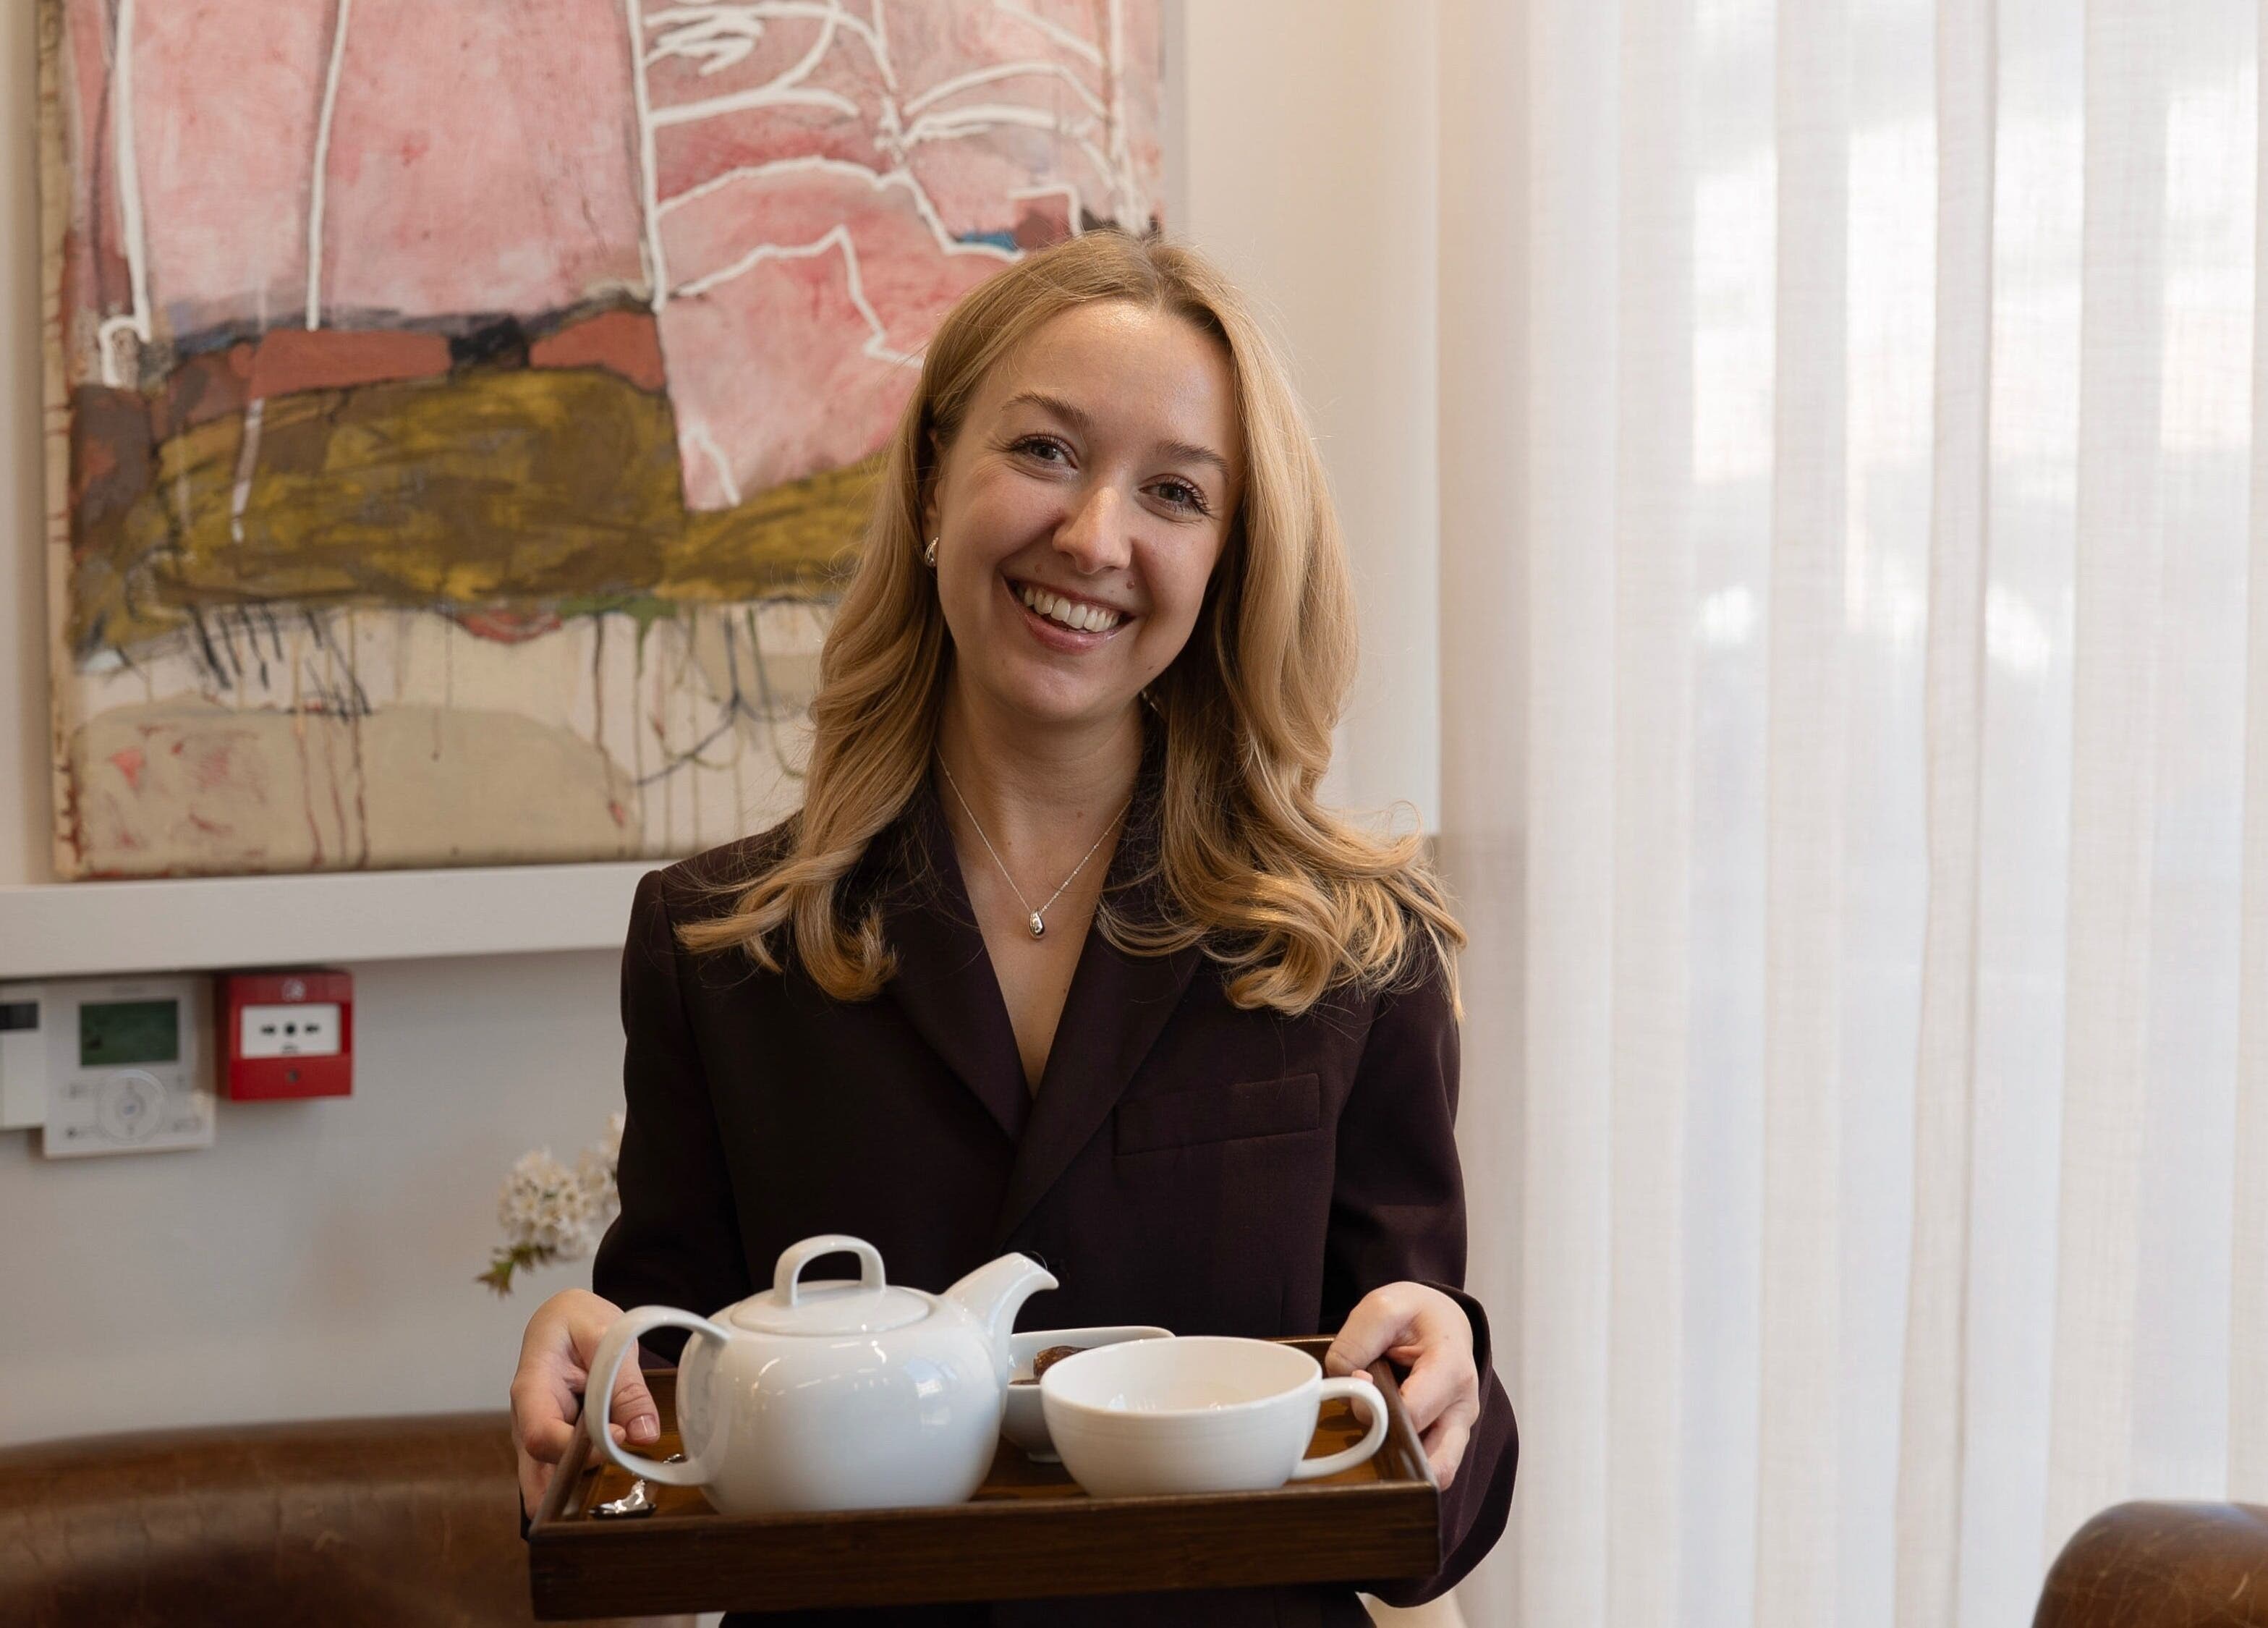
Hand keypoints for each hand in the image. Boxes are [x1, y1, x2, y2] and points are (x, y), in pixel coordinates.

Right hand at [508, 1289, 659, 1513]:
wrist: (564, 1316)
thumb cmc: (578, 1320)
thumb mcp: (607, 1337)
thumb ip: (627, 1386)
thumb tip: (645, 1435)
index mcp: (531, 1388)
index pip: (540, 1435)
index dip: (577, 1448)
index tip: (618, 1437)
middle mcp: (526, 1420)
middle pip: (538, 1472)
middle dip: (574, 1490)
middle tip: (616, 1488)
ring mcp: (537, 1436)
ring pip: (548, 1481)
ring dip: (581, 1490)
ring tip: (620, 1490)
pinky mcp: (555, 1442)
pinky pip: (564, 1472)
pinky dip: (587, 1481)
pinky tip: (615, 1479)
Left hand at [1324, 1282, 1480, 1488]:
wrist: (1441, 1319)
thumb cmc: (1415, 1313)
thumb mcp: (1381, 1307)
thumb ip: (1355, 1342)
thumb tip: (1347, 1383)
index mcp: (1452, 1369)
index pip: (1413, 1413)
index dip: (1375, 1408)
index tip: (1359, 1381)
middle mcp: (1462, 1408)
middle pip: (1439, 1465)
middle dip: (1397, 1461)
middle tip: (1368, 1434)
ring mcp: (1458, 1428)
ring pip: (1436, 1474)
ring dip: (1401, 1466)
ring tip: (1374, 1435)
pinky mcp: (1447, 1440)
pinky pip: (1428, 1465)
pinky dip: (1404, 1460)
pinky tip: (1383, 1436)